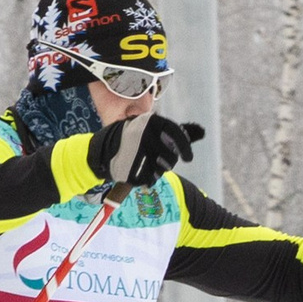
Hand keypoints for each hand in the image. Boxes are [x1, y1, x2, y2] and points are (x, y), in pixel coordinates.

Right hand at [88, 113, 202, 191]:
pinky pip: (151, 179)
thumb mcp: (150, 128)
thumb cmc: (130, 138)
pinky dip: (149, 178)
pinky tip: (140, 171)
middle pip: (171, 156)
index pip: (177, 134)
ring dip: (158, 170)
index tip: (188, 159)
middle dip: (167, 161)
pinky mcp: (134, 171)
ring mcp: (139, 154)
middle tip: (155, 159)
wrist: (100, 152)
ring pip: (163, 169)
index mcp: (150, 122)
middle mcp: (146, 136)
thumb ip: (175, 131)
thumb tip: (202, 132)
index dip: (185, 148)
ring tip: (145, 163)